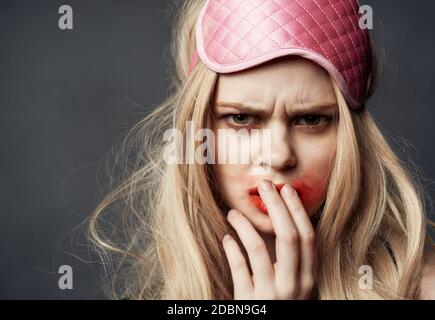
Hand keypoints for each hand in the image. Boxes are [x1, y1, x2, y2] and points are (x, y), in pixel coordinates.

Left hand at [222, 179, 315, 299]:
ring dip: (245, 226)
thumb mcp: (292, 284)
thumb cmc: (278, 304)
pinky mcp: (251, 303)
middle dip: (277, 207)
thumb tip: (280, 219)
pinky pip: (240, 269)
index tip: (285, 188)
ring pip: (261, 250)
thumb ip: (291, 260)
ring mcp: (273, 296)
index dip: (297, 210)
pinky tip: (226, 238)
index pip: (308, 237)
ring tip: (233, 213)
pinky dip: (232, 250)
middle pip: (290, 237)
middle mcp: (296, 286)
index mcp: (308, 278)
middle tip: (263, 186)